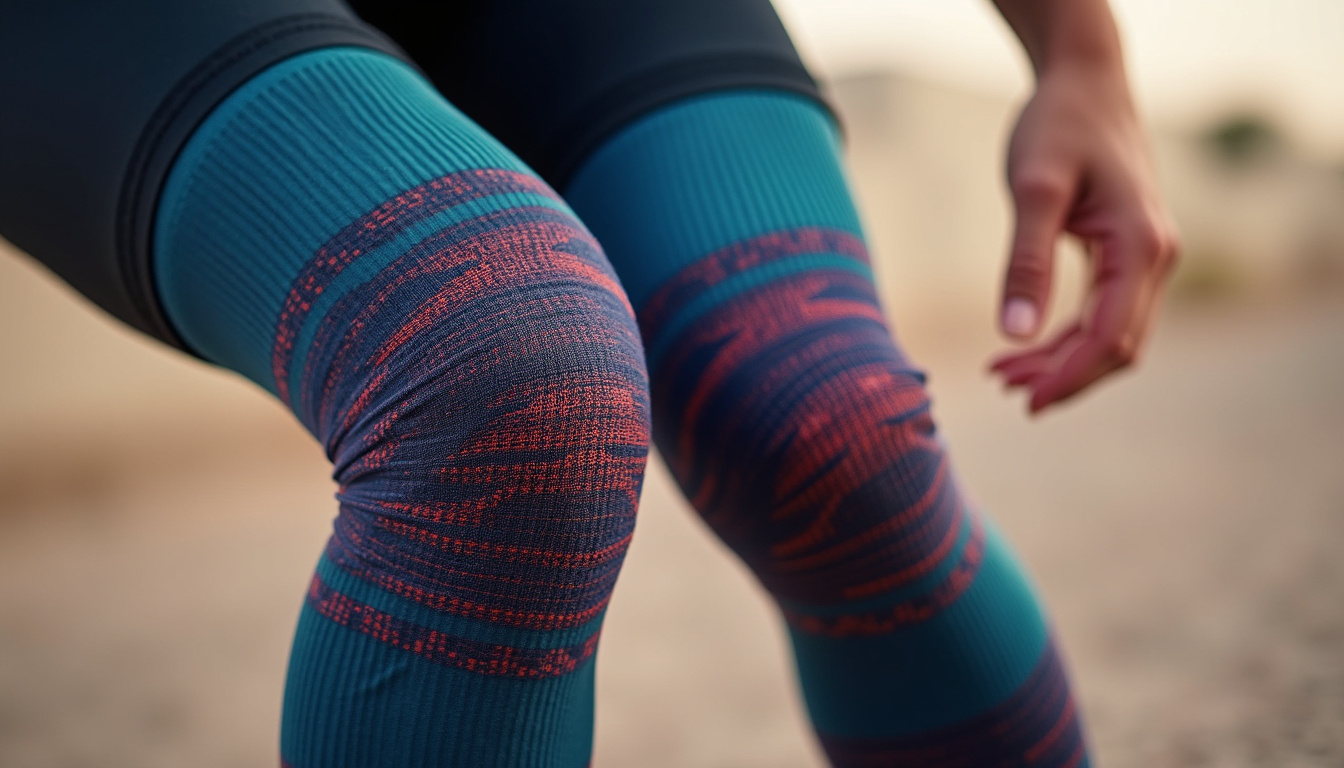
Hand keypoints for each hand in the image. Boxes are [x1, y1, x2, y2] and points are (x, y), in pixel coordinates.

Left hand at [989, 64, 1179, 413]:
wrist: (1084, 84)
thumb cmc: (1058, 126)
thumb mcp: (1033, 188)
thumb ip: (1026, 261)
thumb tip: (1016, 335)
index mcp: (1141, 245)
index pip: (1111, 337)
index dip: (1069, 377)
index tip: (1025, 401)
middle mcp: (1156, 257)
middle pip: (1117, 346)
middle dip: (1063, 376)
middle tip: (1002, 387)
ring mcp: (1146, 258)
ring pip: (1112, 334)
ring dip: (1062, 361)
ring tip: (1003, 374)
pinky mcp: (1126, 255)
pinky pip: (1103, 313)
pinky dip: (1066, 336)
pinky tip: (1025, 346)